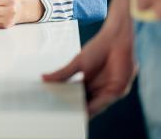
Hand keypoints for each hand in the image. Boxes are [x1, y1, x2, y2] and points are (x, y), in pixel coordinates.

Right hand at [42, 0, 136, 116]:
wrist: (117, 40)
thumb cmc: (99, 48)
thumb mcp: (77, 64)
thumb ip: (62, 74)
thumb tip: (43, 78)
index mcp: (86, 81)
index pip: (75, 96)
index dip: (66, 103)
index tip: (54, 109)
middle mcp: (96, 88)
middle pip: (83, 103)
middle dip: (74, 110)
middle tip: (60, 118)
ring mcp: (107, 91)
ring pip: (92, 106)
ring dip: (83, 113)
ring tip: (69, 120)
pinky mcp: (117, 92)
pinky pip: (103, 104)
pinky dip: (93, 110)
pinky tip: (84, 114)